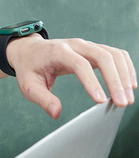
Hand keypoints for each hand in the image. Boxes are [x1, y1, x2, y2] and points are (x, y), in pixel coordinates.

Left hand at [7, 35, 136, 118]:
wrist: (29, 51)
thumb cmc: (30, 69)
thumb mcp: (28, 85)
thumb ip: (42, 99)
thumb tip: (56, 113)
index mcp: (57, 51)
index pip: (79, 64)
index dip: (92, 82)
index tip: (101, 101)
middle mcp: (75, 45)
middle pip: (102, 56)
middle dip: (115, 80)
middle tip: (122, 103)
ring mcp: (86, 45)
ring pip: (113, 54)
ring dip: (124, 75)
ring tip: (128, 98)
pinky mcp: (94, 49)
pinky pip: (116, 54)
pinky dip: (126, 68)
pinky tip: (130, 84)